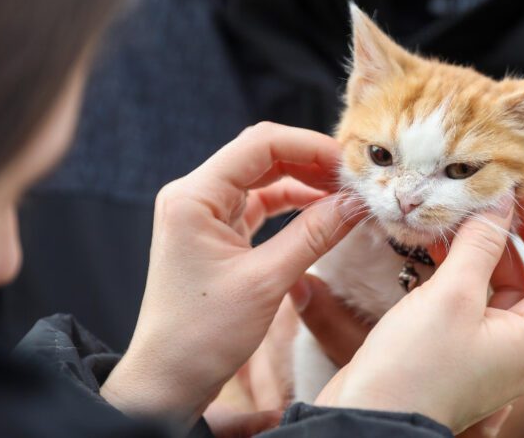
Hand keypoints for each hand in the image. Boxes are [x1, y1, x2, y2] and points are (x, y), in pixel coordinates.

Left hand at [100, 123, 362, 425]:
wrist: (168, 380)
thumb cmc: (203, 335)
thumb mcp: (267, 281)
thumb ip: (314, 235)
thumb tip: (355, 202)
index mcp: (193, 196)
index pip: (260, 144)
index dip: (309, 145)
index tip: (349, 162)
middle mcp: (194, 196)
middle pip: (261, 155)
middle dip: (310, 161)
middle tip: (354, 178)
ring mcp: (203, 214)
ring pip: (262, 179)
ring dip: (304, 182)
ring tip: (344, 194)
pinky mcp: (215, 234)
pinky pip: (258, 205)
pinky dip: (292, 206)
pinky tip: (322, 212)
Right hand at [314, 195, 523, 432]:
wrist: (366, 420)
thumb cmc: (413, 371)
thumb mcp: (452, 295)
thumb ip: (480, 242)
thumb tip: (501, 200)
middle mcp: (519, 347)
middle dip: (510, 234)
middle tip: (482, 200)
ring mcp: (487, 351)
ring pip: (496, 286)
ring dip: (479, 250)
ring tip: (450, 218)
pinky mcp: (455, 351)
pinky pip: (469, 302)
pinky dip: (457, 271)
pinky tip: (430, 248)